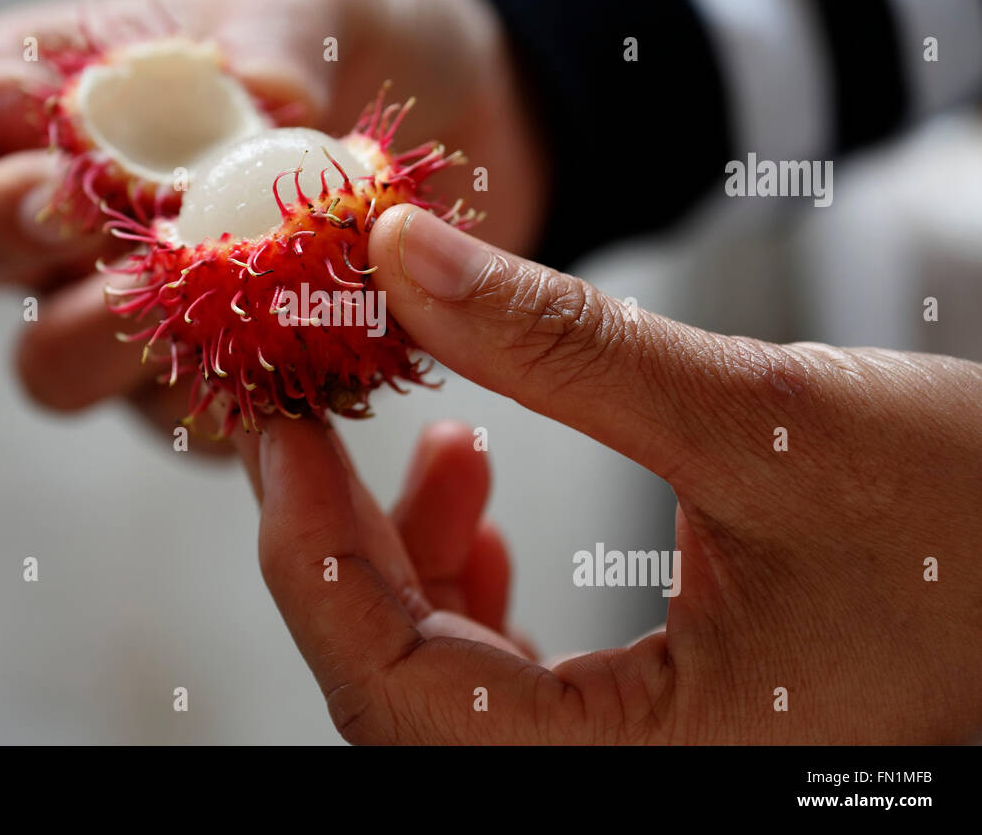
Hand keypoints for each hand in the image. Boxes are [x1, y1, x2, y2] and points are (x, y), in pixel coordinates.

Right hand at [0, 0, 542, 434]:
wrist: (443, 121)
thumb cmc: (343, 42)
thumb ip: (276, 28)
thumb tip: (256, 100)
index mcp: (28, 98)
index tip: (4, 102)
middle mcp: (52, 219)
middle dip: (6, 227)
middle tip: (85, 202)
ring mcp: (118, 314)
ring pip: (45, 364)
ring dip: (96, 330)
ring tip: (181, 283)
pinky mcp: (203, 389)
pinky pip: (176, 421)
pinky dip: (219, 388)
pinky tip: (282, 344)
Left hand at [235, 205, 981, 743]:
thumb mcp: (763, 419)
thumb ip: (564, 347)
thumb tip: (406, 259)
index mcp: (649, 769)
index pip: (396, 690)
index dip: (310, 551)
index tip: (277, 431)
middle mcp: (623, 787)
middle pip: (399, 688)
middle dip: (342, 544)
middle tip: (313, 416)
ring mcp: (635, 765)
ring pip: (443, 683)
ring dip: (408, 558)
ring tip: (439, 443)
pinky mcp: (648, 728)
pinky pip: (503, 680)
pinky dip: (468, 585)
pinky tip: (480, 500)